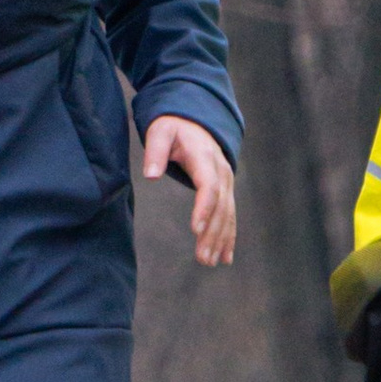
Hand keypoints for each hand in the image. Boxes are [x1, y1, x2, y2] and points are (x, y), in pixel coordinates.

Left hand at [143, 115, 236, 264]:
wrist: (194, 120)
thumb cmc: (173, 127)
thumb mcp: (160, 132)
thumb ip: (155, 152)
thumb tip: (150, 175)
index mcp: (205, 157)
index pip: (209, 186)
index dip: (204, 208)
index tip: (195, 230)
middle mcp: (221, 171)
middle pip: (220, 206)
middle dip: (212, 233)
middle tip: (202, 258)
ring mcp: (226, 181)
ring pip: (227, 214)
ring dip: (220, 239)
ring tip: (209, 262)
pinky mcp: (226, 190)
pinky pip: (230, 215)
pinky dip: (228, 236)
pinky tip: (225, 257)